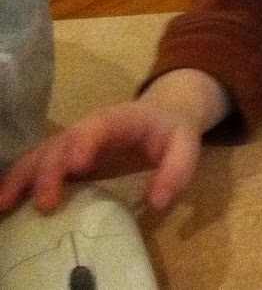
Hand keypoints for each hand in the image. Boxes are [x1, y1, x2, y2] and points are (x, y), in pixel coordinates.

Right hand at [0, 69, 227, 211]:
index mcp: (120, 118)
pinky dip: (19, 180)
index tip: (78, 165)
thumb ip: (177, 170)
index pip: (99, 125)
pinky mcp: (64, 156)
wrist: (160, 116)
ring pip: (41, 154)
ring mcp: (73, 141)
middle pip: (63, 143)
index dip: (86, 142)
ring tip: (5, 204)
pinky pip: (36, 164)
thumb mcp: (186, 146)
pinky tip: (5, 202)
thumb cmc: (170, 132)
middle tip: (47, 203)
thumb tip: (158, 201)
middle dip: (51, 171)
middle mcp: (89, 127)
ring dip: (23, 177)